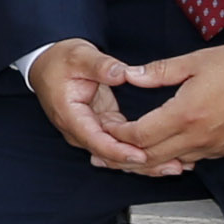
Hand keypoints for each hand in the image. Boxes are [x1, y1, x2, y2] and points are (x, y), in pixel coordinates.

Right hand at [29, 39, 163, 170]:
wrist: (48, 63)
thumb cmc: (60, 61)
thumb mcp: (79, 56)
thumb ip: (101, 66)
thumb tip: (122, 73)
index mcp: (70, 116)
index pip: (96, 141)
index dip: (119, 151)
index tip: (140, 155)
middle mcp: (79, 129)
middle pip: (110, 155)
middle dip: (140, 164)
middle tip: (171, 166)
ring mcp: (91, 130)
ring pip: (118, 154)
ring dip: (145, 163)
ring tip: (175, 166)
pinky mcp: (103, 126)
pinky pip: (122, 144)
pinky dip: (141, 150)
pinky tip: (165, 156)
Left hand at [112, 42, 223, 170]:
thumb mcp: (197, 60)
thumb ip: (160, 71)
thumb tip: (131, 75)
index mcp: (186, 113)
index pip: (139, 136)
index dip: (117, 136)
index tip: (106, 130)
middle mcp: (199, 137)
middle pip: (150, 159)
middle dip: (124, 158)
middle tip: (105, 156)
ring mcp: (215, 148)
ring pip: (172, 164)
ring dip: (149, 162)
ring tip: (129, 157)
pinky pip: (194, 161)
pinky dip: (175, 159)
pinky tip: (167, 152)